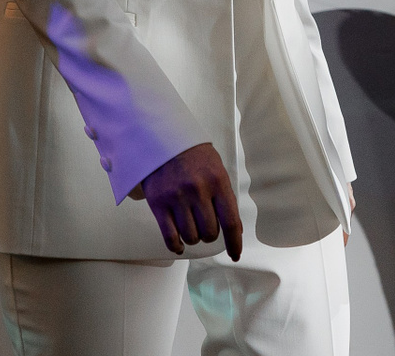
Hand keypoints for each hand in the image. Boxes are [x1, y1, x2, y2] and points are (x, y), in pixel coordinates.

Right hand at [129, 142, 242, 259]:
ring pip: (191, 236)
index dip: (235, 243)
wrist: (163, 139)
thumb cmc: (195, 156)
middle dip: (210, 234)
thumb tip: (235, 231)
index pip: (231, 221)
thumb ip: (226, 198)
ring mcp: (177, 198)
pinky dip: (177, 246)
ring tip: (192, 227)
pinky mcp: (159, 204)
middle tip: (206, 225)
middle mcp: (199, 191)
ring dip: (193, 237)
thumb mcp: (217, 170)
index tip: (235, 254)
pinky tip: (180, 245)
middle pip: (210, 232)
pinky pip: (170, 236)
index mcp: (218, 182)